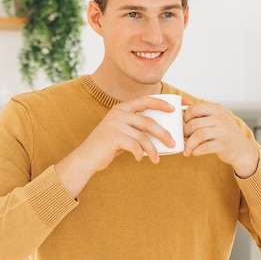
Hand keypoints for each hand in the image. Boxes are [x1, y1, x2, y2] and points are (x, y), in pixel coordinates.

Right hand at [55, 95, 176, 196]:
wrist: (86, 157)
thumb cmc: (107, 146)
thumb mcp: (120, 130)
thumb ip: (135, 126)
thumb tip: (161, 131)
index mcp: (120, 108)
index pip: (144, 100)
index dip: (160, 103)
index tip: (174, 109)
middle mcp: (117, 113)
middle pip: (148, 122)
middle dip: (163, 133)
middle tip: (173, 143)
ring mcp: (114, 125)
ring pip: (143, 136)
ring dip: (152, 149)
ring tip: (156, 159)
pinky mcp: (112, 137)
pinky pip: (134, 146)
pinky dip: (140, 154)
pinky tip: (139, 159)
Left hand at [182, 99, 258, 177]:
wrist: (242, 149)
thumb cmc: (224, 133)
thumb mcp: (215, 118)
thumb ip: (200, 111)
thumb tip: (183, 101)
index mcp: (217, 109)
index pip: (195, 108)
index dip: (186, 117)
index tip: (185, 124)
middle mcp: (221, 118)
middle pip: (194, 123)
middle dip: (185, 132)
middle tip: (184, 138)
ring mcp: (223, 131)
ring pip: (198, 135)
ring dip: (189, 144)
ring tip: (187, 149)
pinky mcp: (224, 144)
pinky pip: (204, 147)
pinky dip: (196, 151)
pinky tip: (194, 152)